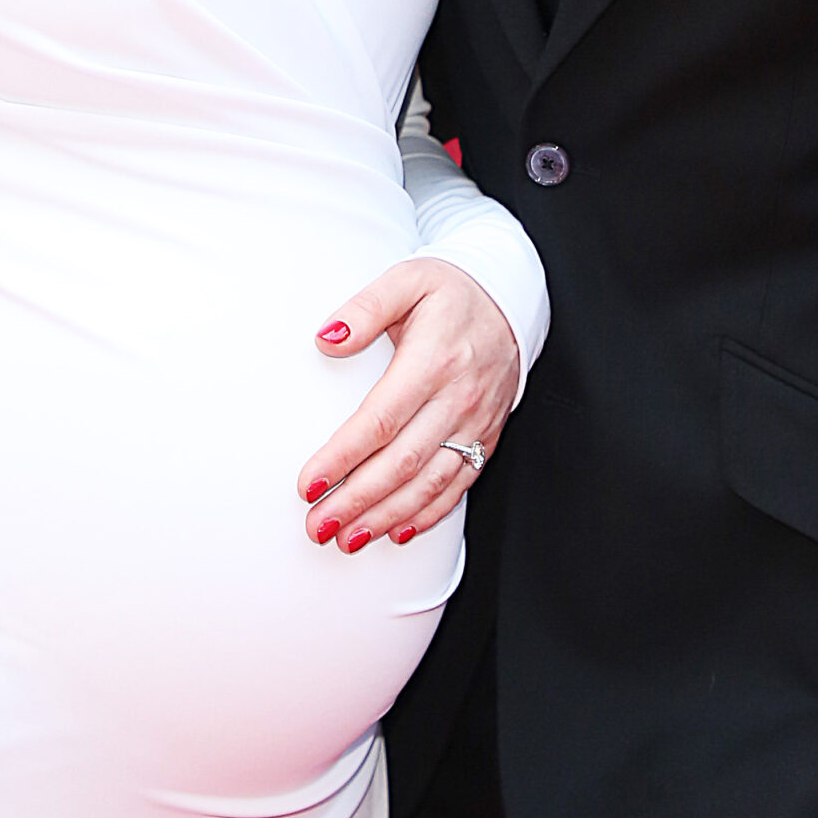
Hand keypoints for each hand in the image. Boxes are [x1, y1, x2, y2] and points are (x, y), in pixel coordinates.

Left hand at [298, 258, 518, 552]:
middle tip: (318, 525)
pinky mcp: (486, 435)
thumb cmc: (450, 291)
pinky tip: (399, 531)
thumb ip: (366, 307)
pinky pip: (459, 483)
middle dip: (357, 501)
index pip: (380, 420)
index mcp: (433, 360)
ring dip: (387, 516)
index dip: (343, 456)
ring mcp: (475, 421)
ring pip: (430, 482)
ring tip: (349, 538)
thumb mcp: (407, 280)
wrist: (509, 299)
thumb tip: (328, 337)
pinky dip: (429, 513)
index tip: (308, 483)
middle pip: (402, 462)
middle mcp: (457, 398)